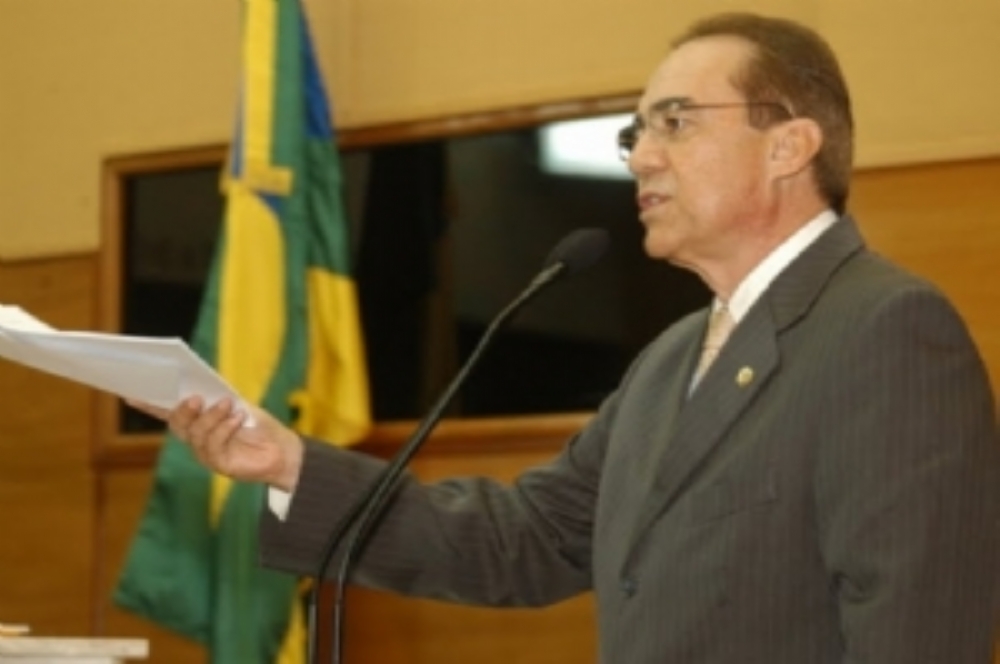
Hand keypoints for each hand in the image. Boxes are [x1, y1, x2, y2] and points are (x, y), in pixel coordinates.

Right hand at [127, 396, 302, 491]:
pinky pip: (214, 445)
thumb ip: (217, 398)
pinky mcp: (218, 464)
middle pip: (178, 423)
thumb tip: (198, 390)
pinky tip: (238, 419)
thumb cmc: (259, 425)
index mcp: (197, 420)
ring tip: (227, 405)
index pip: (167, 411)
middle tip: (196, 398)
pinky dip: (225, 428)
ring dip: (212, 416)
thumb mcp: (238, 405)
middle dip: (184, 410)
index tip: (131, 393)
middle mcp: (196, 437)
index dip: (148, 404)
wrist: (282, 450)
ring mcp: (205, 453)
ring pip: (196, 433)